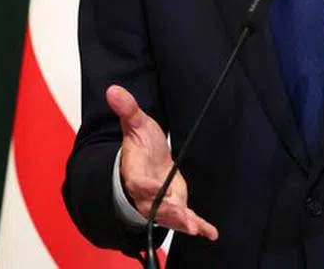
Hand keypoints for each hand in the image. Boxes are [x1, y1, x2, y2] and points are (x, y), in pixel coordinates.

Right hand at [106, 85, 218, 240]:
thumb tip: (113, 90)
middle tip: (182, 217)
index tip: (153, 189)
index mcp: (136, 174)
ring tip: (196, 228)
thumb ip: (127, 110)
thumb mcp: (136, 125)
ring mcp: (161, 204)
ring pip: (170, 217)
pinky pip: (185, 219)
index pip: (139, 182)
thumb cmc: (140, 146)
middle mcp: (147, 195)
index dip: (146, 187)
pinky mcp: (175, 208)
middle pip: (155, 206)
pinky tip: (211, 233)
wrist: (145, 162)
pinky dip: (199, 226)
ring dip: (183, 222)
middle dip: (168, 212)